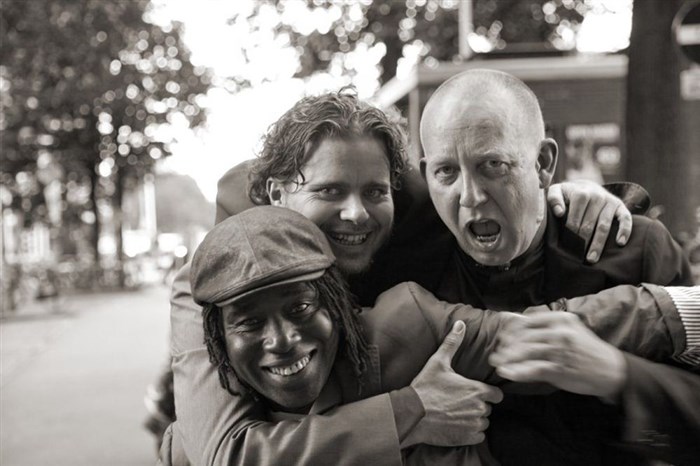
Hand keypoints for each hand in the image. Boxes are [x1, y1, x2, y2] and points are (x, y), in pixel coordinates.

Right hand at [406, 321, 503, 446]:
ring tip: (457, 413)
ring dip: (474, 419)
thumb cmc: (425, 387)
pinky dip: (470, 432)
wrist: (412, 414)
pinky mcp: (467, 438)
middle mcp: (479, 408)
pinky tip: (456, 425)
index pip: (497, 395)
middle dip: (478, 405)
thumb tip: (460, 324)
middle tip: (460, 402)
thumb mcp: (438, 362)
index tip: (476, 392)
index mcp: (476, 390)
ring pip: (483, 422)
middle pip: (488, 408)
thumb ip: (452, 343)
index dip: (488, 393)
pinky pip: (478, 436)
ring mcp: (474, 424)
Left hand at [489, 312, 626, 400]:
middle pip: (524, 337)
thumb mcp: (570, 328)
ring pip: (525, 353)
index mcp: (561, 319)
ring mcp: (559, 351)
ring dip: (508, 359)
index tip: (503, 337)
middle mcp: (559, 332)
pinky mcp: (559, 369)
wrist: (611, 369)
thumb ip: (546, 324)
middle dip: (507, 346)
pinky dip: (517, 372)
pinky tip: (507, 373)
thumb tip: (516, 320)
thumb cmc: (586, 348)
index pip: (528, 321)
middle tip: (497, 353)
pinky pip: (532, 369)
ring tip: (497, 363)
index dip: (512, 330)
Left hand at [547, 180, 631, 262]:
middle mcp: (598, 196)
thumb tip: (559, 213)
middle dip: (582, 242)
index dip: (570, 233)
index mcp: (581, 193)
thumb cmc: (568, 193)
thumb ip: (554, 199)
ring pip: (604, 226)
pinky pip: (625, 218)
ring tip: (591, 259)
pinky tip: (620, 243)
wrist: (586, 185)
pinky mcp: (620, 206)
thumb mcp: (557, 191)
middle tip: (577, 258)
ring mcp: (610, 201)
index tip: (566, 246)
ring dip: (598, 244)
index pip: (575, 218)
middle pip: (589, 224)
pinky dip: (625, 230)